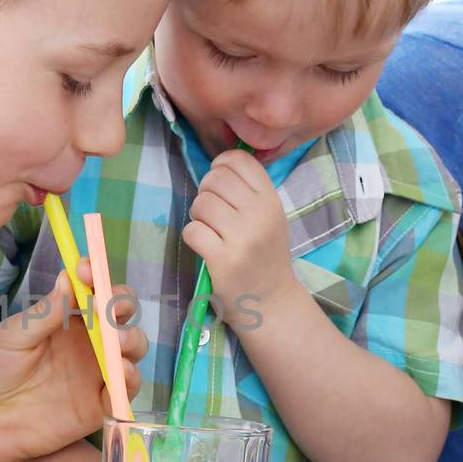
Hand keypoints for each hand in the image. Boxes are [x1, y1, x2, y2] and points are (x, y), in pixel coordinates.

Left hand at [0, 265, 146, 461]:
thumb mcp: (13, 336)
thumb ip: (45, 313)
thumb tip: (69, 277)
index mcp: (66, 320)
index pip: (94, 292)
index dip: (98, 277)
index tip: (87, 270)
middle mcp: (87, 343)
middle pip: (120, 318)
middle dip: (122, 306)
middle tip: (109, 309)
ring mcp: (95, 374)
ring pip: (130, 350)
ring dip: (131, 340)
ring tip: (117, 342)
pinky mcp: (98, 406)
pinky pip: (124, 390)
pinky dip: (130, 379)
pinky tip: (121, 371)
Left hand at [181, 149, 296, 321]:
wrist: (270, 301)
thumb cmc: (264, 255)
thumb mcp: (269, 216)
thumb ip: (248, 190)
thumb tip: (216, 166)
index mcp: (270, 200)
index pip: (238, 160)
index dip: (220, 167)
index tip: (220, 187)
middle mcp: (260, 215)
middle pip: (214, 180)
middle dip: (205, 194)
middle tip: (213, 214)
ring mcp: (242, 237)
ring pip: (200, 204)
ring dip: (198, 217)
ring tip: (211, 231)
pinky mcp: (223, 259)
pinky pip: (192, 231)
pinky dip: (193, 238)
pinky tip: (206, 247)